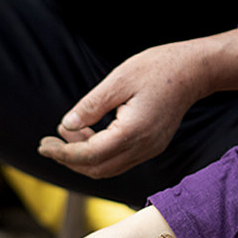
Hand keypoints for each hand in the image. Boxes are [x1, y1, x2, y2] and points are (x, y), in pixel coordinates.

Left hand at [38, 27, 237, 178]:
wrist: (194, 71)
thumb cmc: (157, 68)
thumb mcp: (119, 79)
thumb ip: (91, 105)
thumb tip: (65, 125)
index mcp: (133, 131)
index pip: (90, 154)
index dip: (63, 154)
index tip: (42, 146)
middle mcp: (142, 147)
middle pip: (97, 169)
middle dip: (69, 159)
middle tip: (47, 143)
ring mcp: (148, 150)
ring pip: (107, 168)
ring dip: (83, 157)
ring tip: (64, 133)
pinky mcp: (150, 147)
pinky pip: (119, 160)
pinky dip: (98, 152)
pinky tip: (86, 132)